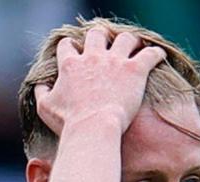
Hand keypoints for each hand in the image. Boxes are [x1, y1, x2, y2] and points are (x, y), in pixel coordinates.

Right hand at [33, 27, 166, 136]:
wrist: (94, 128)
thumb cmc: (69, 122)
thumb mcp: (45, 108)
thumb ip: (41, 92)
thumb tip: (40, 84)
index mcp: (71, 65)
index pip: (67, 45)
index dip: (71, 47)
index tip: (75, 51)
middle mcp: (92, 57)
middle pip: (97, 34)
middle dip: (101, 38)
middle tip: (106, 46)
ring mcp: (115, 61)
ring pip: (125, 38)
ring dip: (129, 41)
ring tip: (134, 47)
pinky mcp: (135, 70)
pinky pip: (150, 53)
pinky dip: (155, 53)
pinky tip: (159, 56)